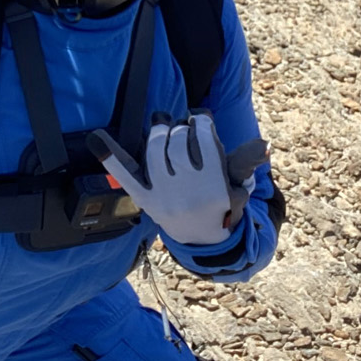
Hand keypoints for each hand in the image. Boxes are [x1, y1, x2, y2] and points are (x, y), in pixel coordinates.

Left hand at [90, 112, 259, 246]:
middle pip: (177, 142)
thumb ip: (245, 161)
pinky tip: (97, 138)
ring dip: (159, 132)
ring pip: (154, 150)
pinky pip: (125, 175)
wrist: (203, 239)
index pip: (204, 139)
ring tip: (165, 130)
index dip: (201, 122)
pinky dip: (110, 156)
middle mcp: (187, 192)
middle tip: (183, 128)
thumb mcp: (238, 185)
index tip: (200, 121)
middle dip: (180, 128)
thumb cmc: (222, 204)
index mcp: (214, 186)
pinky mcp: (145, 200)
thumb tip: (263, 143)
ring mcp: (163, 196)